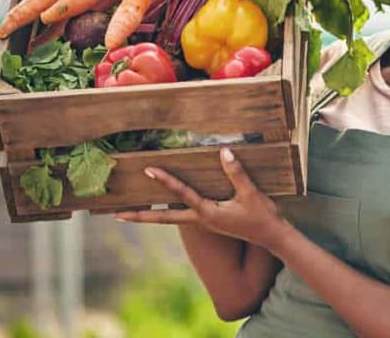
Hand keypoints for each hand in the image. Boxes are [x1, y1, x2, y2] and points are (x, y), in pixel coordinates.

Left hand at [115, 148, 287, 248]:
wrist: (272, 237)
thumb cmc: (262, 216)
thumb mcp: (251, 193)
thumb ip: (236, 172)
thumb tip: (224, 151)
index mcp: (208, 214)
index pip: (181, 194)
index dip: (165, 180)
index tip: (149, 170)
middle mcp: (201, 220)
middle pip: (163, 219)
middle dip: (140, 216)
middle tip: (117, 214)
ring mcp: (204, 223)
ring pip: (170, 219)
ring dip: (151, 215)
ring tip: (129, 211)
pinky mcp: (209, 222)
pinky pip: (182, 216)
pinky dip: (167, 212)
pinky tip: (163, 207)